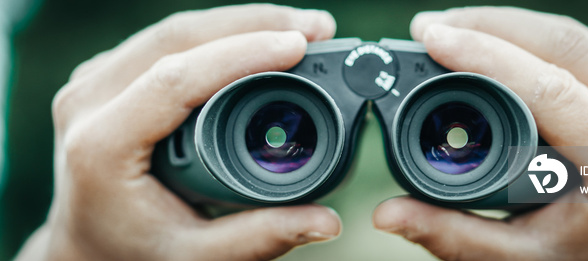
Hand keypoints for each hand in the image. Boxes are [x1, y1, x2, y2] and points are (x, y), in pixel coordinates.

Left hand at [16, 4, 339, 260]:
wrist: (86, 246)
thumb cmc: (132, 252)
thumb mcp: (195, 256)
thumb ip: (260, 238)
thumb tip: (328, 222)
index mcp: (101, 146)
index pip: (175, 78)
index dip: (242, 54)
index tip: (299, 46)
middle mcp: (88, 102)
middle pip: (177, 36)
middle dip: (254, 24)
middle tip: (316, 29)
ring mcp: (94, 81)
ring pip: (174, 29)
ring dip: (241, 22)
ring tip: (300, 30)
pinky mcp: (108, 73)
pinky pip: (168, 39)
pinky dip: (219, 33)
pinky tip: (259, 37)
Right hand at [374, 7, 587, 259]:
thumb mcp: (521, 258)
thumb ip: (452, 234)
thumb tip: (386, 214)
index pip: (551, 88)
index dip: (485, 55)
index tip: (430, 38)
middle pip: (564, 43)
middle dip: (487, 25)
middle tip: (428, 27)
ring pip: (574, 35)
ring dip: (506, 24)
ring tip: (451, 30)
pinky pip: (584, 44)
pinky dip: (531, 36)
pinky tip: (492, 39)